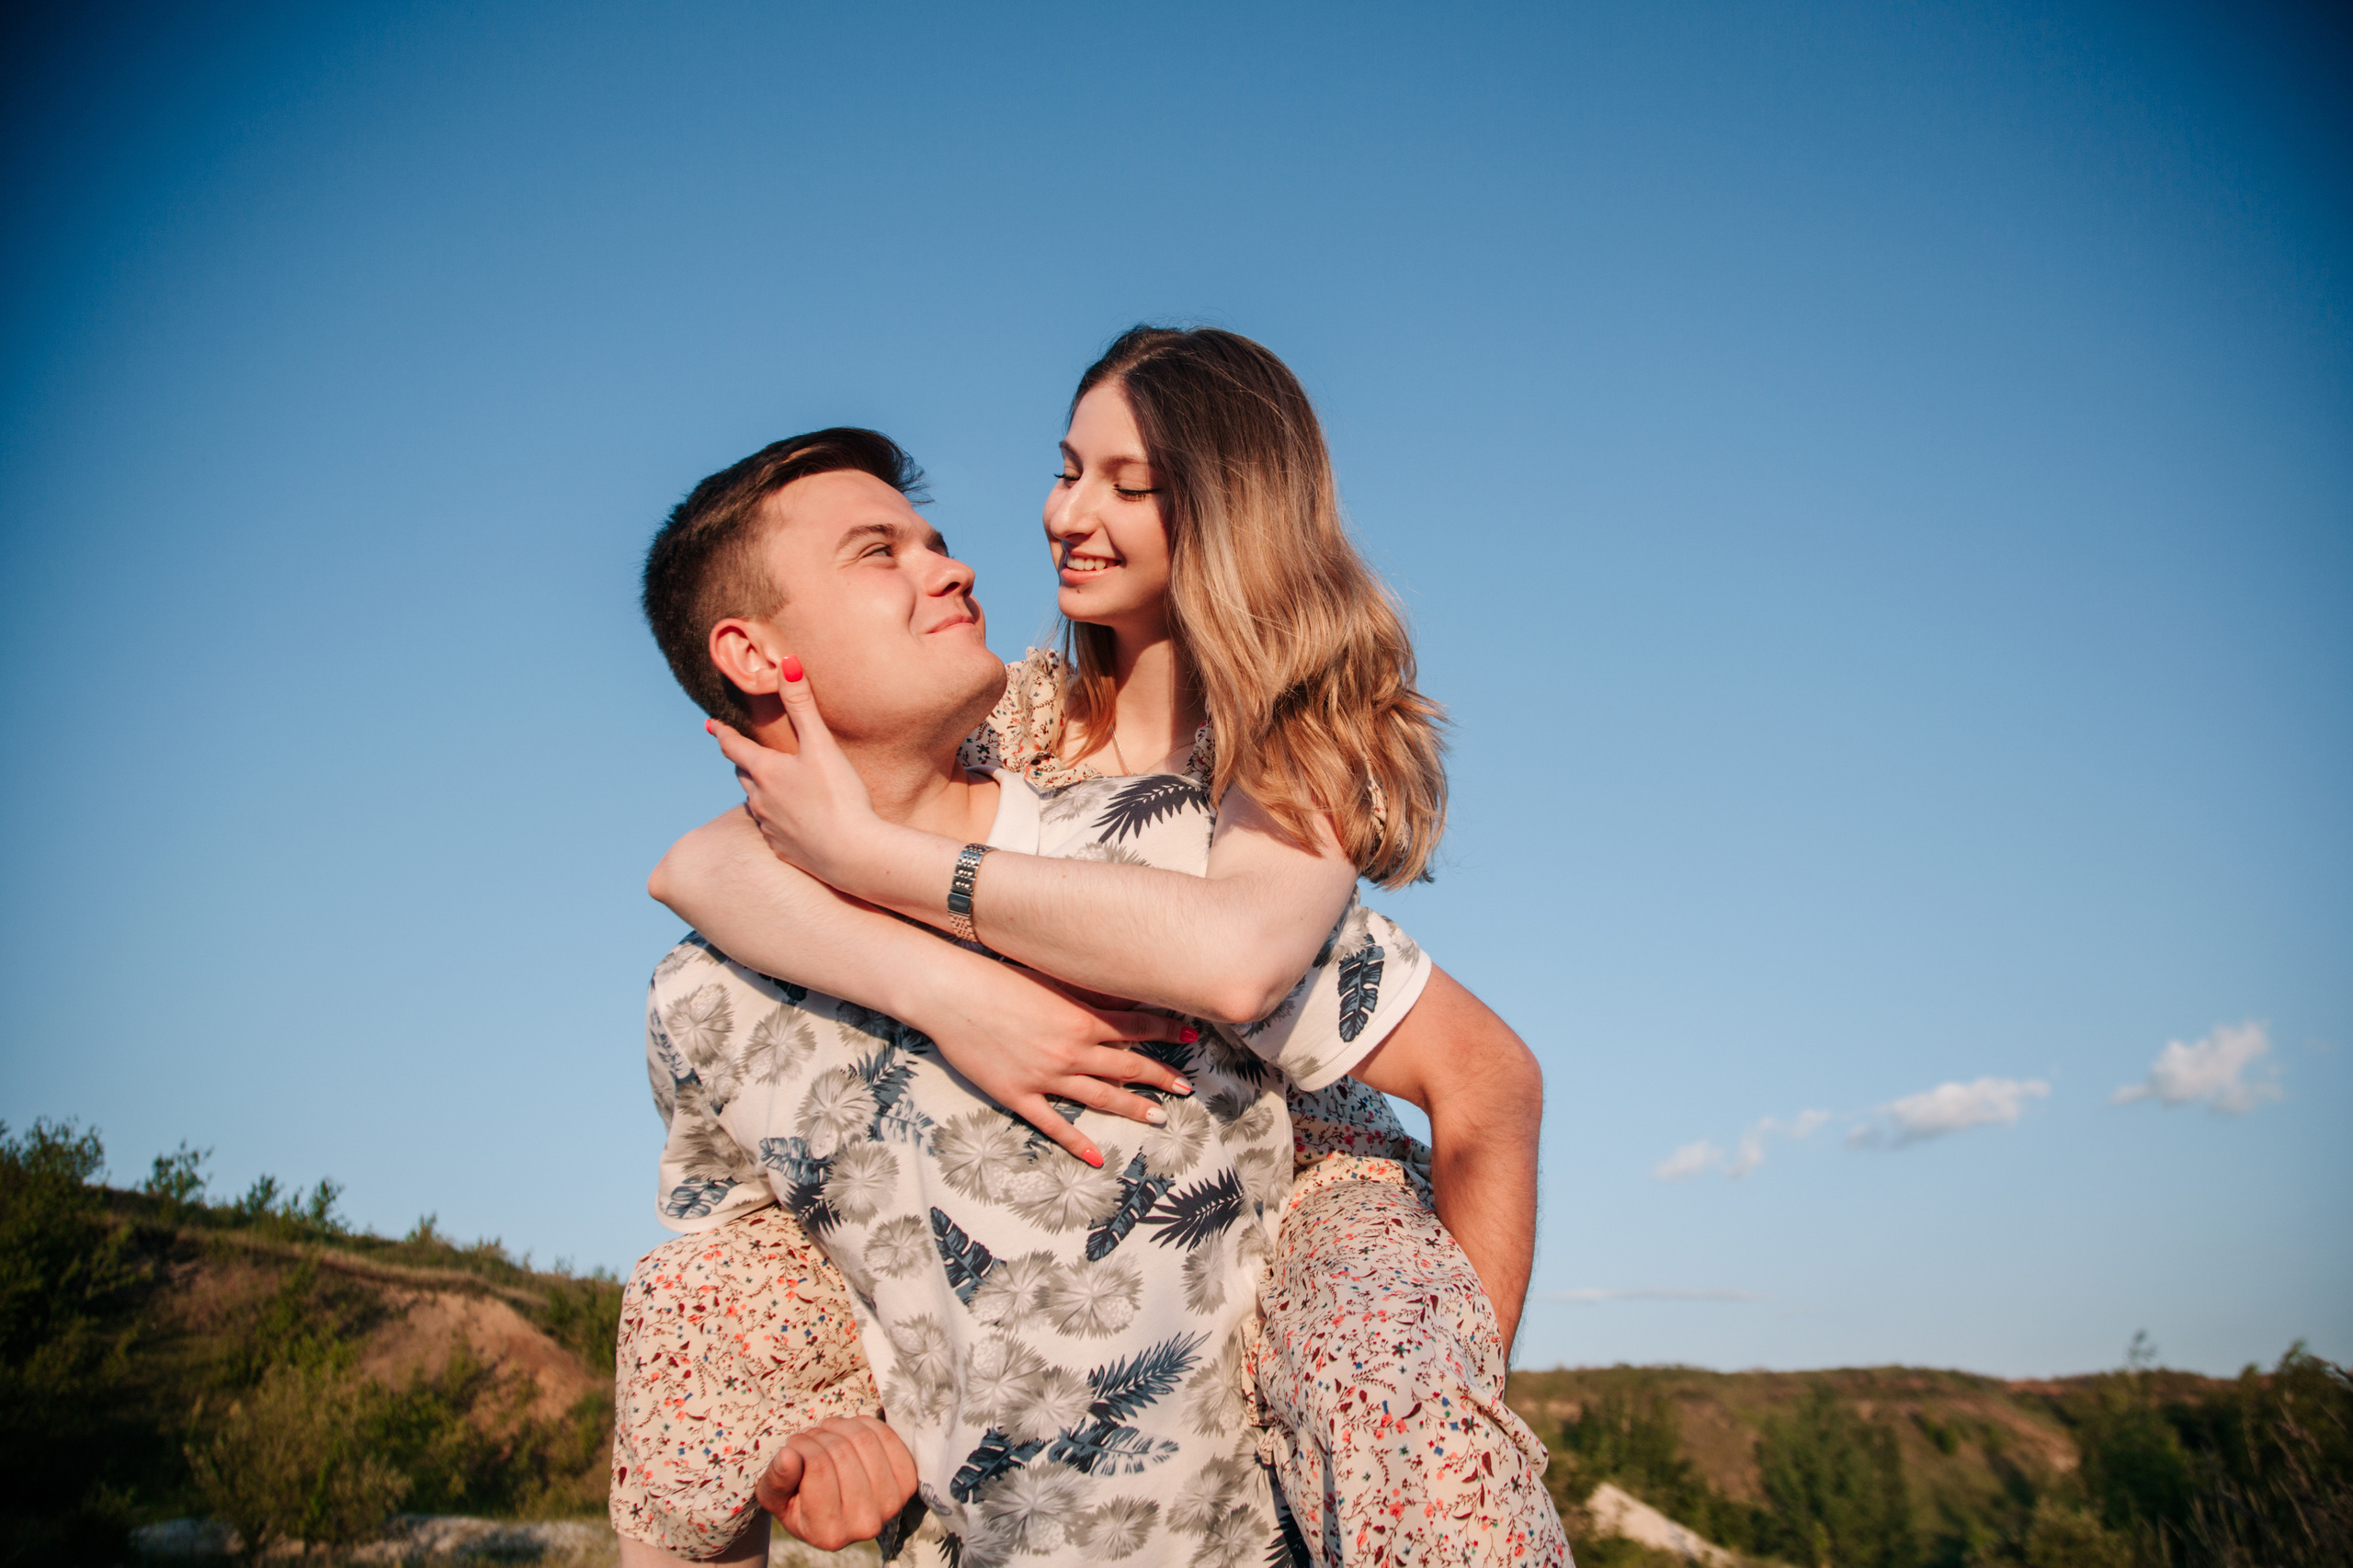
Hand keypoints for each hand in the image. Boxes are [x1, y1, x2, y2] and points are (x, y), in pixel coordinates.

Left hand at [706, 662, 881, 886]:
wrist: (852, 854)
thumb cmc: (839, 796)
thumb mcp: (821, 746)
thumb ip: (802, 705)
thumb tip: (787, 663)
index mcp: (765, 771)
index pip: (733, 747)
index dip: (722, 733)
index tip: (710, 725)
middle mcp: (759, 800)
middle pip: (742, 775)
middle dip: (742, 761)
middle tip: (743, 752)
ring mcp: (769, 827)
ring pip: (754, 803)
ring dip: (758, 791)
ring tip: (768, 786)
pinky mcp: (782, 850)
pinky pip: (770, 829)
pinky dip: (774, 819)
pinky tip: (789, 820)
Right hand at [754, 1416, 919, 1550]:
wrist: (836, 1508)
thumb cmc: (798, 1501)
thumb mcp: (775, 1498)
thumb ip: (777, 1480)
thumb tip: (787, 1456)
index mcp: (830, 1533)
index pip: (818, 1467)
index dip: (802, 1445)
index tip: (793, 1445)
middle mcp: (865, 1524)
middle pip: (842, 1452)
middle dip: (820, 1434)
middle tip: (810, 1436)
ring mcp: (892, 1503)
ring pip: (864, 1440)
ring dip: (841, 1425)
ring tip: (827, 1432)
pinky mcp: (907, 1482)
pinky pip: (888, 1436)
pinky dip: (867, 1424)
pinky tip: (851, 1430)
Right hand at [914, 958, 1198, 1168]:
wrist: (952, 993)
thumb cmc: (998, 977)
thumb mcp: (1049, 979)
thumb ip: (1085, 992)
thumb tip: (1121, 995)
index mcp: (1081, 1018)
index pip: (1137, 1028)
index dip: (1167, 1033)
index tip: (1193, 1038)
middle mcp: (1072, 1050)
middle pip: (1127, 1067)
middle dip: (1161, 1077)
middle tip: (1185, 1089)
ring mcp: (1047, 1076)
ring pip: (1101, 1097)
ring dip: (1133, 1108)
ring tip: (1158, 1118)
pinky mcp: (1019, 1094)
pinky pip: (1054, 1124)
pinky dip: (1076, 1142)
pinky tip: (1096, 1157)